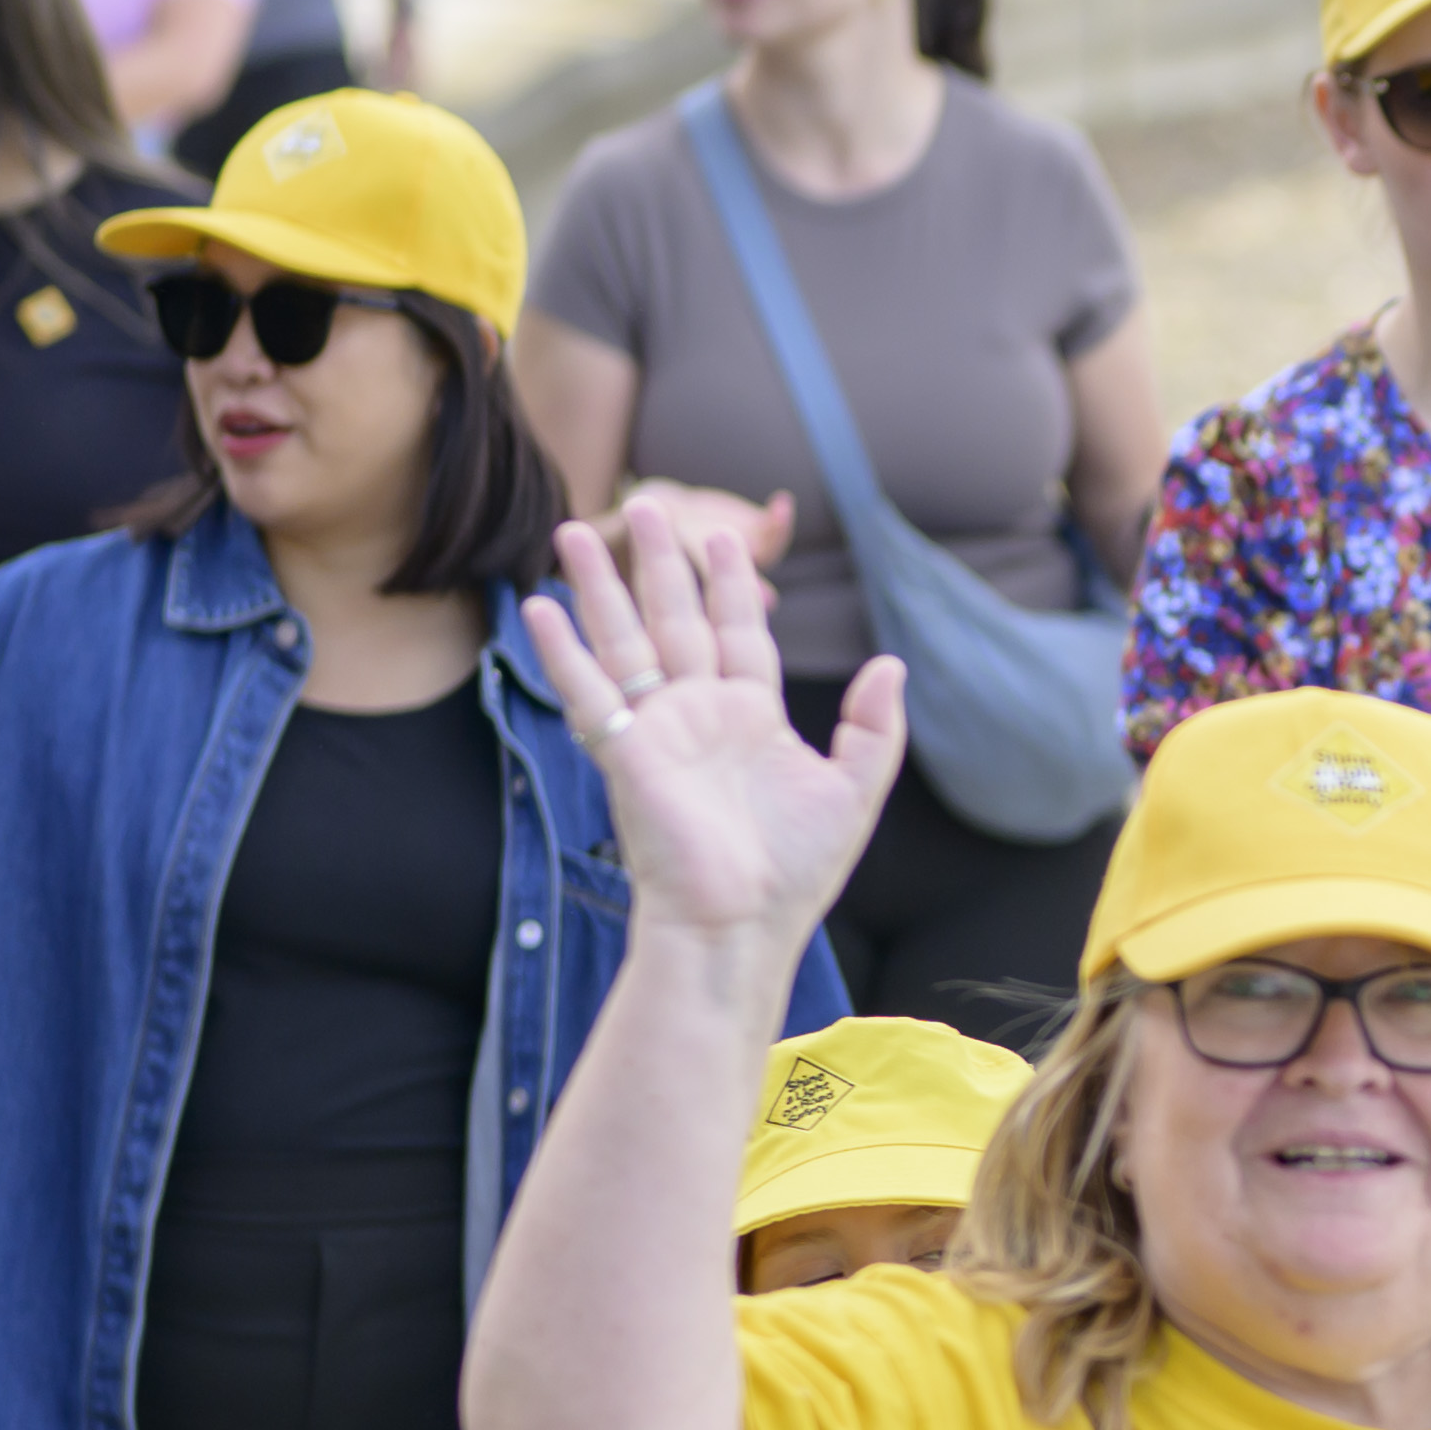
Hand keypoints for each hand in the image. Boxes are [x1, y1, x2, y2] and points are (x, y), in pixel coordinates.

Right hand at [524, 488, 895, 945]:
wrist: (741, 925)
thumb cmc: (795, 872)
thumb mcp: (854, 791)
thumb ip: (876, 728)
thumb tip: (893, 664)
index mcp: (752, 717)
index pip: (739, 632)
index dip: (731, 584)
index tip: (722, 535)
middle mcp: (700, 714)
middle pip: (676, 620)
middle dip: (661, 563)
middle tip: (648, 504)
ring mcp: (658, 730)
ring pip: (624, 641)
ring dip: (598, 589)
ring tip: (572, 531)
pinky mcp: (625, 754)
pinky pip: (587, 692)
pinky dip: (560, 652)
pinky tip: (536, 609)